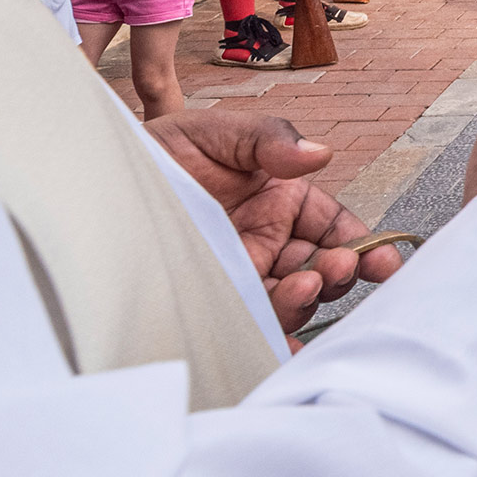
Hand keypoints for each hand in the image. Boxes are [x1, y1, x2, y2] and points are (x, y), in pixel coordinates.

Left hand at [148, 108, 407, 338]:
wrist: (93, 187)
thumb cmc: (157, 152)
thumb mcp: (216, 132)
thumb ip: (270, 139)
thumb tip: (319, 154)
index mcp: (280, 199)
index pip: (335, 226)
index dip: (365, 244)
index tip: (383, 261)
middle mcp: (268, 241)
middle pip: (322, 268)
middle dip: (340, 272)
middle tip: (336, 267)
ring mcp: (241, 275)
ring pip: (291, 299)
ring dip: (307, 300)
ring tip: (301, 286)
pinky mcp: (213, 303)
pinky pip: (252, 327)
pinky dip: (274, 340)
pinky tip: (285, 344)